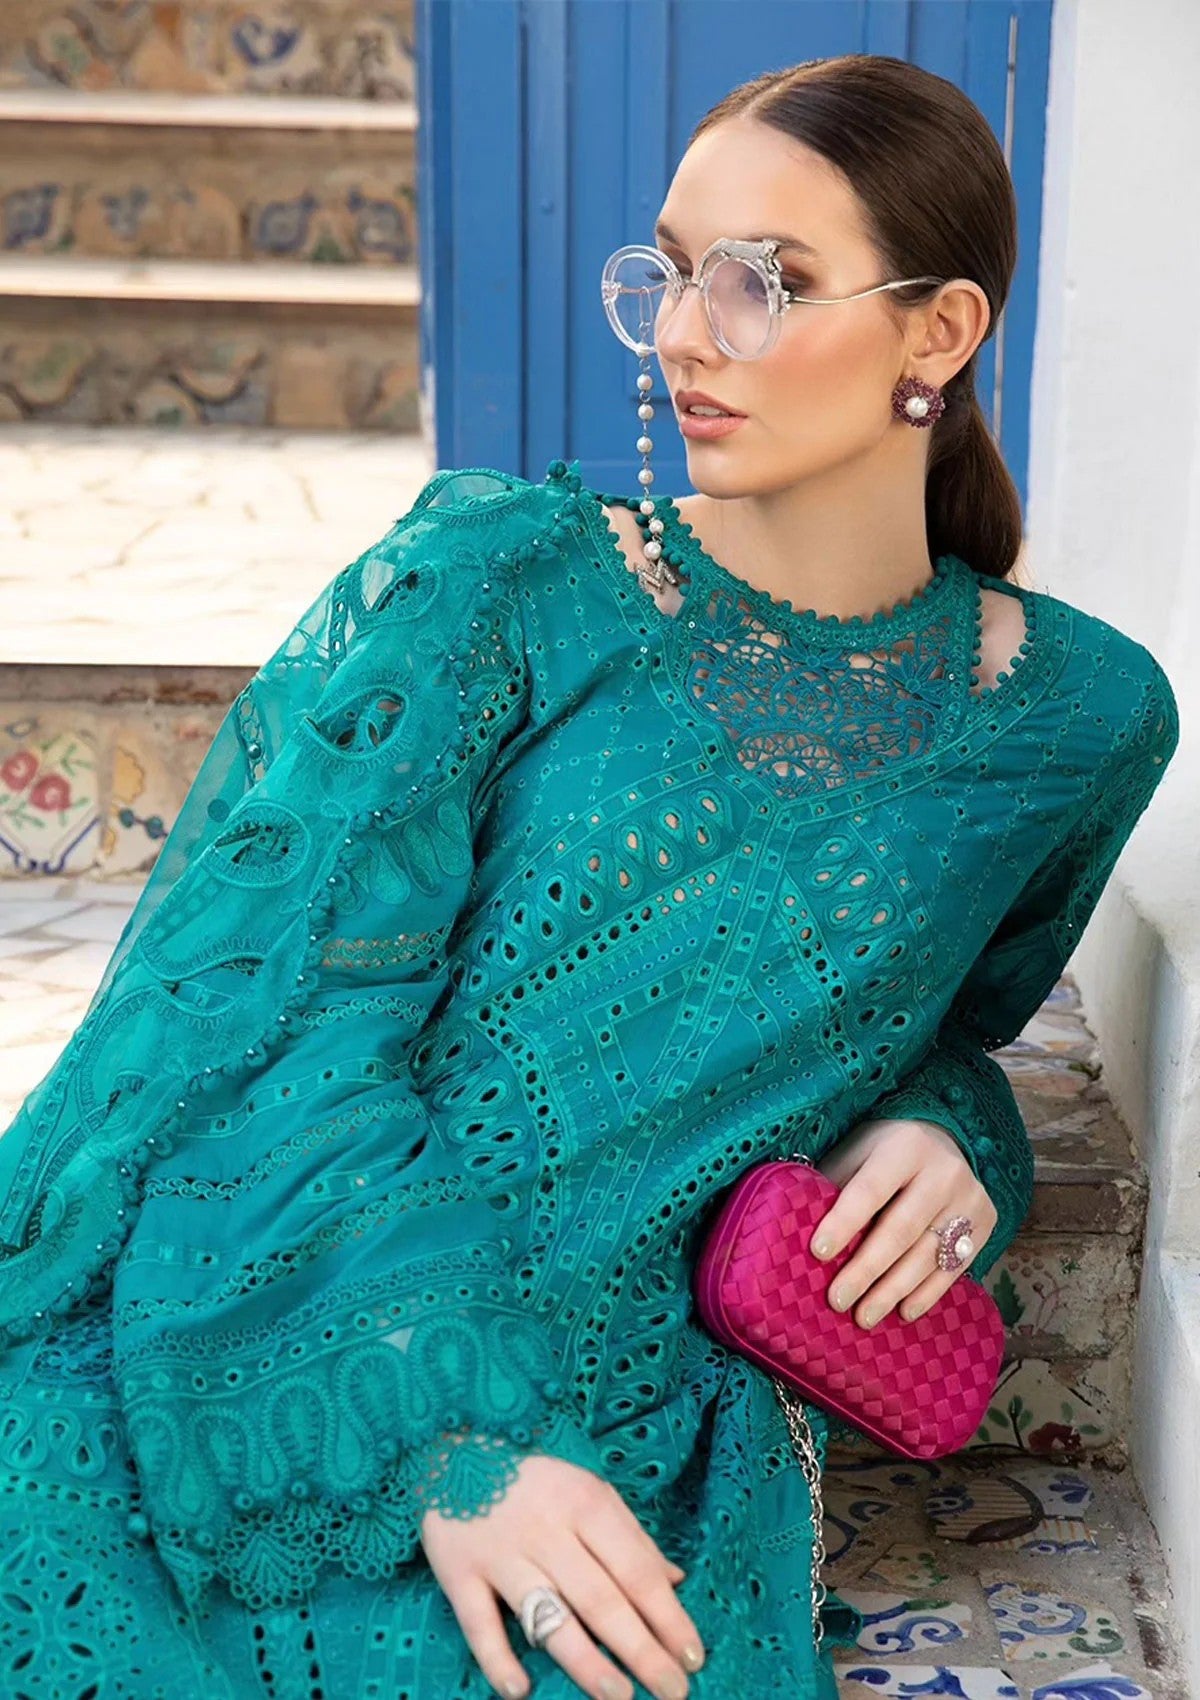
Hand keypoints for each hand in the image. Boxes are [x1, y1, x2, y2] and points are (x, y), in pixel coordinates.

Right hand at [420, 1447, 704, 1699]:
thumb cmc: (535, 1478)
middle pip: (601, 1600)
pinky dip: (496, 1658)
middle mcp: (547, 1530)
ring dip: (586, 1661)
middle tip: (674, 1690)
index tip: (694, 1657)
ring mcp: (501, 1553)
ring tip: (619, 1695)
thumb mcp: (589, 1491)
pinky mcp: (458, 1571)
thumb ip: (630, 1537)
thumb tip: (675, 1581)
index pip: (636, 1570)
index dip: (668, 1617)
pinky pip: (478, 1623)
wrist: (454, 1444)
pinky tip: (520, 1688)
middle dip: (641, 1650)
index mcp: (586, 1504)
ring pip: (549, 1616)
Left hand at [810, 1117, 997, 1328]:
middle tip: (838, 1300)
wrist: (941, 1140)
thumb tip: (800, 1232)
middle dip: (866, 1269)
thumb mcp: (856, 1154)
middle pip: (901, 1229)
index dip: (845, 1222)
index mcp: (905, 1145)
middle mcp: (944, 1170)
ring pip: (928, 1254)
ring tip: (864, 1316)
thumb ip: (835, 1187)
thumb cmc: (882, 1153)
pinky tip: (903, 1312)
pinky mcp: (986, 1221)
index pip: (872, 1189)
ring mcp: (970, 1197)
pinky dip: (927, 1293)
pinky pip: (954, 1267)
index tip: (818, 1253)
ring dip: (893, 1290)